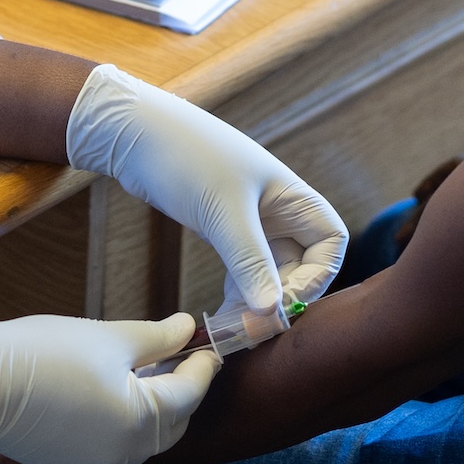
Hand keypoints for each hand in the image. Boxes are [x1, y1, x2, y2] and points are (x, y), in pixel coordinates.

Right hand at [0, 313, 219, 463]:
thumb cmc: (46, 353)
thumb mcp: (109, 337)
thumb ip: (156, 337)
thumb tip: (187, 330)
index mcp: (142, 419)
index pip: (190, 391)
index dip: (202, 364)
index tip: (207, 344)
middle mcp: (125, 451)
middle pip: (172, 422)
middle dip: (182, 391)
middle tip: (181, 357)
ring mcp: (98, 462)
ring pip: (143, 436)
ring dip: (153, 407)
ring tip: (148, 371)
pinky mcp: (72, 462)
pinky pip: (114, 443)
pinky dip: (124, 420)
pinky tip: (113, 393)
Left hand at [68, 65, 348, 314]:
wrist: (133, 134)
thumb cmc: (185, 157)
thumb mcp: (222, 212)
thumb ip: (250, 262)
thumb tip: (272, 313)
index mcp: (291, 195)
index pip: (330, 243)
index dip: (316, 278)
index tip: (282, 301)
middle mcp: (278, 209)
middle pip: (301, 265)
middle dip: (280, 298)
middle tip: (251, 328)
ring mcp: (250, 220)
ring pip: (269, 273)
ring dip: (256, 302)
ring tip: (232, 330)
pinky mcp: (223, 229)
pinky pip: (243, 270)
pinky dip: (236, 293)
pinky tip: (221, 315)